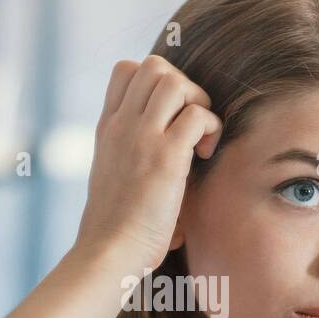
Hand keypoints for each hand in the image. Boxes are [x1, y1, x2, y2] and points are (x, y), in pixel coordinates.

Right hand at [75, 55, 221, 270]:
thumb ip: (131, 154)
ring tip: (197, 138)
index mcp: (108, 128)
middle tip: (188, 125)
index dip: (155, 82)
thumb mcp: (113, 178)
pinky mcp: (166, 157)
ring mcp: (142, 138)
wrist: (107, 251)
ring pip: (176, 81)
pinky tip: (202, 156)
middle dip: (183, 87)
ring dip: (198, 103)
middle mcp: (122, 125)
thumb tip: (171, 153)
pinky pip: (198, 115)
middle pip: (154, 66)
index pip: (126, 70)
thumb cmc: (115, 229)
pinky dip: (210, 129)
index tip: (167, 117)